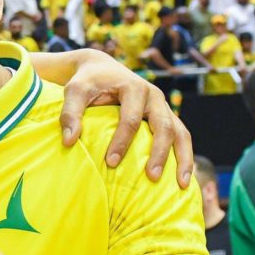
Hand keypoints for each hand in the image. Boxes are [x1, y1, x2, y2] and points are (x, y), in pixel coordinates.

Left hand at [59, 50, 192, 186]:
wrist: (102, 69)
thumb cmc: (87, 82)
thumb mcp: (75, 91)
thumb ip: (70, 113)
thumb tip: (69, 141)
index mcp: (134, 88)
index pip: (130, 119)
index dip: (122, 141)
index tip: (111, 162)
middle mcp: (154, 97)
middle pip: (164, 126)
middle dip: (159, 153)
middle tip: (151, 177)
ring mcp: (163, 107)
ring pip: (180, 132)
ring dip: (183, 158)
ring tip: (182, 184)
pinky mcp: (165, 116)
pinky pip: (181, 136)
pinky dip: (184, 156)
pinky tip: (183, 178)